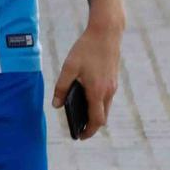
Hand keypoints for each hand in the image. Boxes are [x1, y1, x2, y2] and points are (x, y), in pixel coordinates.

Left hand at [53, 23, 121, 137]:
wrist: (106, 33)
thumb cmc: (86, 49)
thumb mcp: (69, 67)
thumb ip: (61, 87)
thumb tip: (56, 105)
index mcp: (97, 91)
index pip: (96, 120)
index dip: (88, 131)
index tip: (80, 137)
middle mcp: (108, 91)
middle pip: (103, 117)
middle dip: (92, 126)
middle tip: (79, 130)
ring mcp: (112, 85)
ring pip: (105, 108)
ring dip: (95, 115)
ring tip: (81, 117)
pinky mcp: (113, 79)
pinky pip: (106, 98)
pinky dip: (98, 104)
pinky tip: (86, 100)